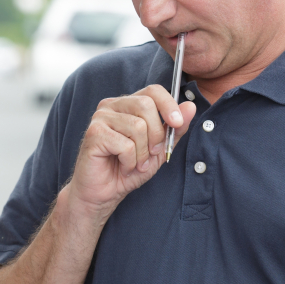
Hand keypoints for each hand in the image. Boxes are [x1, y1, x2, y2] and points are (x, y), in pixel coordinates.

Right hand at [68, 84, 195, 218]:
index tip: (177, 124)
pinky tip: (123, 167)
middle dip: (156, 134)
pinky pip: (125, 144)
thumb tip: (190, 107)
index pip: (152, 90)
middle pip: (146, 105)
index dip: (169, 105)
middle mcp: (111, 106)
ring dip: (142, 153)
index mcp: (127, 105)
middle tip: (151, 154)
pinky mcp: (94, 133)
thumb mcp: (159, 149)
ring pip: (137, 126)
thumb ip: (174, 129)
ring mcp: (100, 118)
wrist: (103, 193)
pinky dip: (130, 161)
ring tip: (135, 164)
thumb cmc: (127, 169)